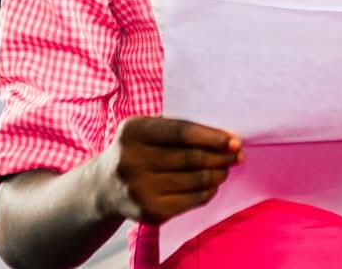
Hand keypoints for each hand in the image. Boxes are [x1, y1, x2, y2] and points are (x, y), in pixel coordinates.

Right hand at [96, 116, 243, 224]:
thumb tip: (224, 140)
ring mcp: (139, 189)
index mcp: (133, 132)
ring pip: (194, 181)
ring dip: (218, 174)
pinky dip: (207, 192)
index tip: (233, 140)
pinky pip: (190, 201)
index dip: (211, 136)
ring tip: (225, 169)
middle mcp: (132, 161)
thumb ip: (177, 128)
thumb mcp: (145, 129)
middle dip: (220, 156)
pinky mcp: (149, 211)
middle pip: (191, 158)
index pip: (181, 132)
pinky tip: (212, 185)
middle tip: (237, 155)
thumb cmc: (136, 150)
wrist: (104, 186)